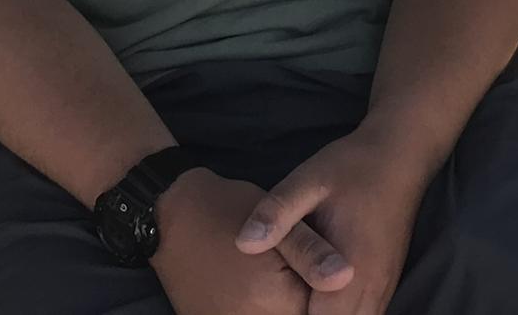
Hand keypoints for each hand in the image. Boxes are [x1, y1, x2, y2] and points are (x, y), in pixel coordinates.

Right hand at [152, 167, 347, 314]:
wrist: (170, 216)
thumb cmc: (227, 212)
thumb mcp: (280, 222)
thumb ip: (313, 254)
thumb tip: (347, 277)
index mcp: (272, 303)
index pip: (321, 312)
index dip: (328, 296)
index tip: (326, 274)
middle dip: (309, 302)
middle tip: (302, 269)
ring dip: (288, 304)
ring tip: (282, 276)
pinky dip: (265, 308)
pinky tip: (263, 288)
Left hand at [236, 129, 432, 314]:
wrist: (400, 153)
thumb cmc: (352, 166)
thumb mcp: (307, 180)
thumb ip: (276, 212)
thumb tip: (243, 243)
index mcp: (354, 268)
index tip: (273, 300)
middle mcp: (374, 286)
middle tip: (282, 295)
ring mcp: (384, 286)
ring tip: (298, 294)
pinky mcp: (385, 281)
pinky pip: (365, 314)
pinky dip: (341, 312)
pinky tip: (318, 295)